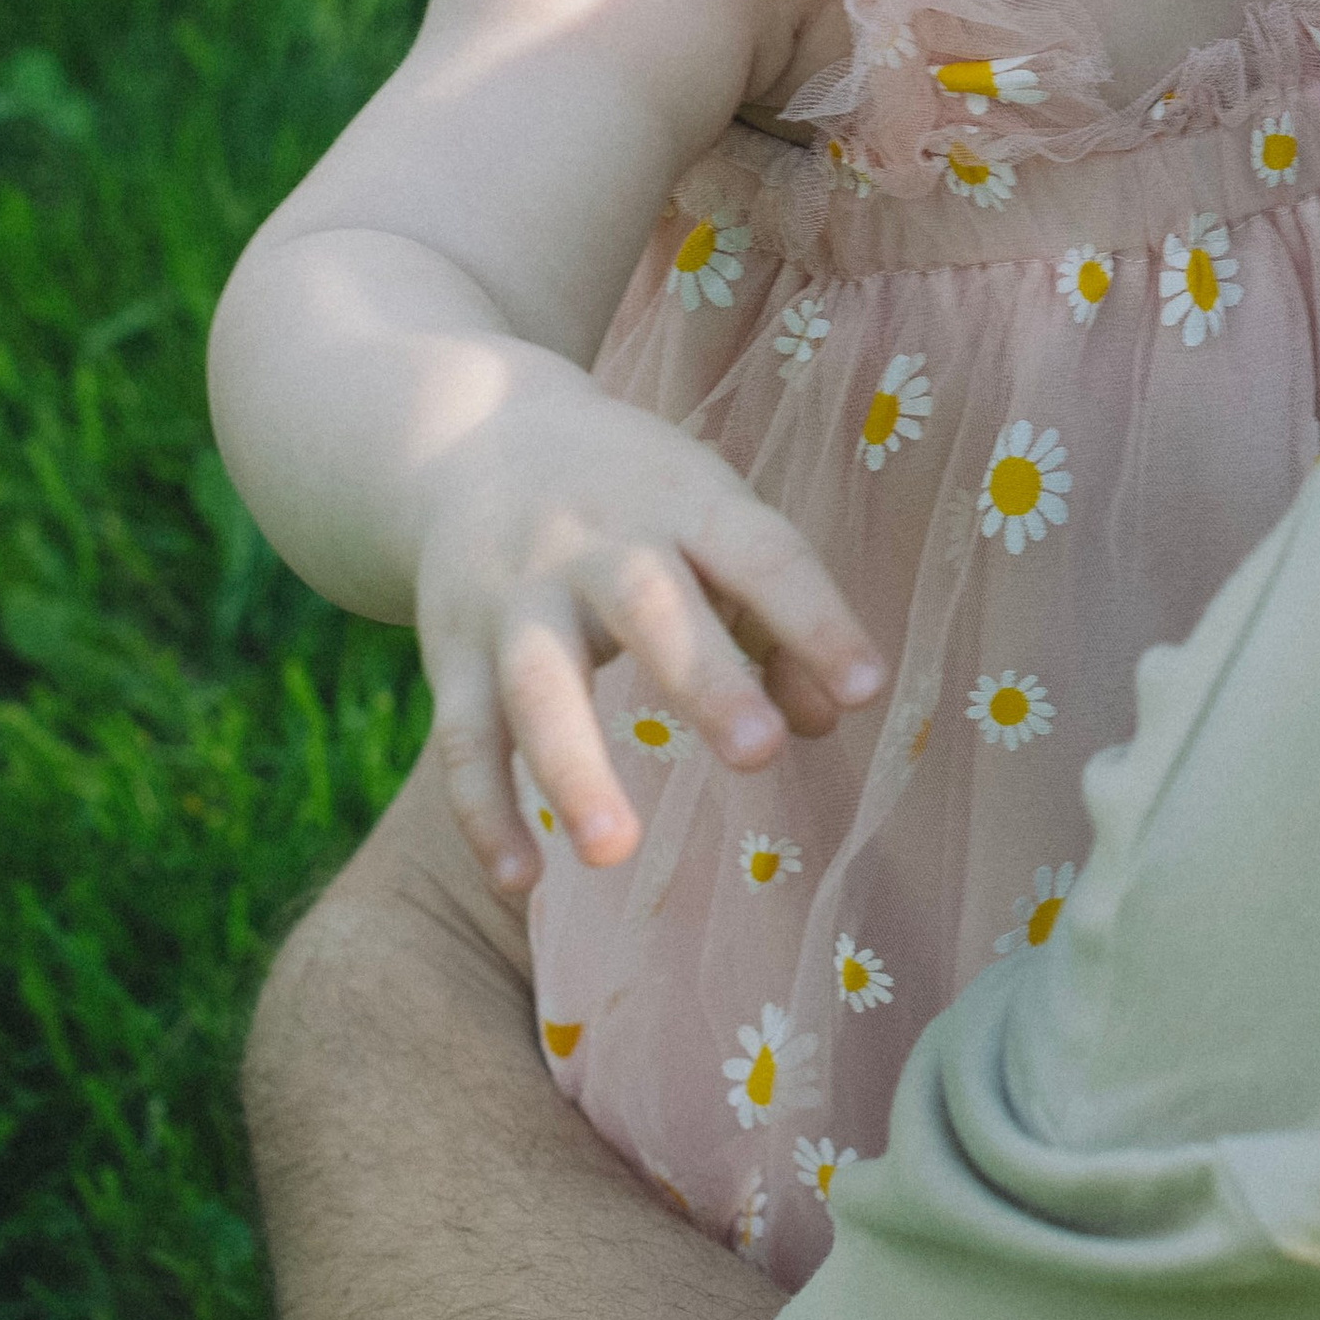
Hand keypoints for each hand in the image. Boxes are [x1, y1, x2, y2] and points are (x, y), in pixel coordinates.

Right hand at [412, 371, 884, 896]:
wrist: (474, 439)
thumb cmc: (637, 501)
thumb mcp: (712, 520)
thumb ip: (776, 620)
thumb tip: (825, 720)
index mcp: (683, 500)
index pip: (760, 552)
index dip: (816, 618)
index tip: (867, 689)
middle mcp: (594, 542)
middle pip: (647, 604)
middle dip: (704, 678)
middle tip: (759, 751)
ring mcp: (515, 596)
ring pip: (538, 682)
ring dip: (572, 768)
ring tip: (614, 853)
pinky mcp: (453, 650)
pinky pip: (462, 736)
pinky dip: (484, 810)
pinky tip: (520, 880)